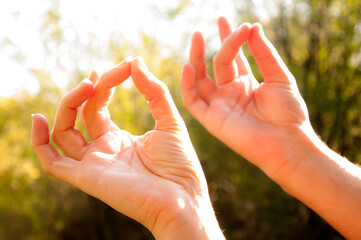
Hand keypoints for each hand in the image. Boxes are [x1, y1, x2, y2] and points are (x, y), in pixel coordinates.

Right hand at [32, 58, 223, 238]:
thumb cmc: (180, 165)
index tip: (123, 65)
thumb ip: (154, 92)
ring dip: (68, 105)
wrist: (184, 198)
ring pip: (64, 133)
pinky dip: (40, 143)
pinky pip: (53, 163)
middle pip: (80, 115)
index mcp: (118, 139)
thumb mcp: (170, 121)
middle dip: (88, 90)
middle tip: (100, 73)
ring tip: (86, 85)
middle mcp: (102, 150)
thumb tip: (135, 62)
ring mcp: (93, 163)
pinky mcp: (87, 177)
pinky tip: (39, 119)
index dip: (105, 83)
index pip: (98, 106)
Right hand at [180, 17, 309, 180]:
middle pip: (217, 65)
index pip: (233, 57)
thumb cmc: (289, 113)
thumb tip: (253, 27)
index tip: (225, 20)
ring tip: (197, 37)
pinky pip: (193, 101)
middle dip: (215, 44)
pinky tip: (189, 67)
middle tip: (210, 24)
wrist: (288, 143)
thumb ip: (264, 53)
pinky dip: (187, 85)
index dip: (229, 38)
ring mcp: (220, 106)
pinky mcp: (212, 120)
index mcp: (247, 84)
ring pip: (200, 80)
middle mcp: (231, 93)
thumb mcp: (280, 77)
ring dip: (196, 59)